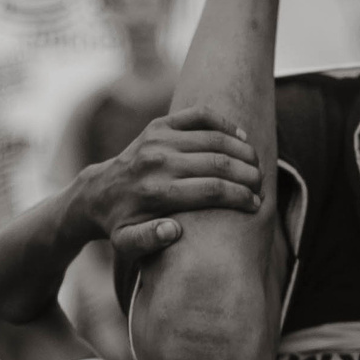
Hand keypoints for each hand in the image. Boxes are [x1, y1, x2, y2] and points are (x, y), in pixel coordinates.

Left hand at [74, 106, 260, 261]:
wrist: (96, 193)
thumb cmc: (120, 224)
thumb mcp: (126, 244)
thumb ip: (148, 241)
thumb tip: (174, 231)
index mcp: (155, 192)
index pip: (212, 190)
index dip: (241, 196)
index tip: (257, 205)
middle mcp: (158, 161)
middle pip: (218, 163)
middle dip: (248, 175)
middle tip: (262, 185)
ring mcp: (158, 138)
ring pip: (215, 139)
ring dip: (243, 151)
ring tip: (257, 166)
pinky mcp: (159, 125)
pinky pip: (200, 115)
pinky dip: (225, 122)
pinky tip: (242, 136)